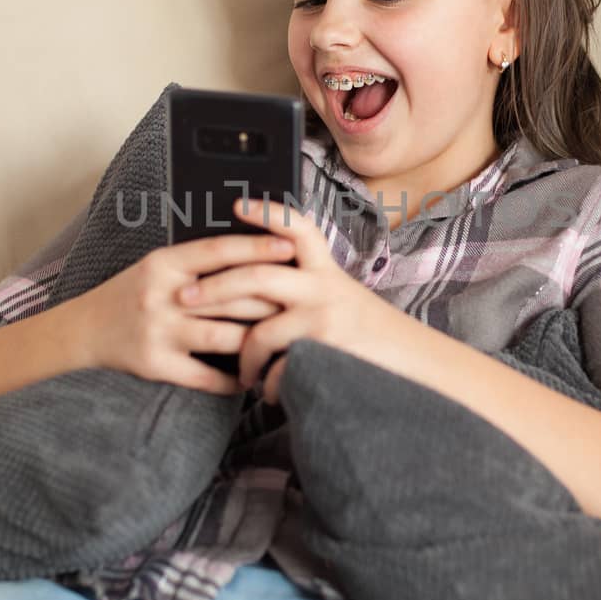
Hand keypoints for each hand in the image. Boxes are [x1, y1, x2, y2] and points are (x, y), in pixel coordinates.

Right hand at [74, 233, 294, 394]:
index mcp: (164, 263)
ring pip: (224, 338)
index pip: (218, 251)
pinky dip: (232, 380)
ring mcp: (159, 332)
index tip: (290, 246)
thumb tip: (254, 251)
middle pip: (230, 296)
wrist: (83, 330)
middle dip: (271, 300)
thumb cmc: (132, 293)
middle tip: (302, 301)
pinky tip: (251, 378)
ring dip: (258, 343)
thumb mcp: (158, 266)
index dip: (257, 247)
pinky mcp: (156, 365)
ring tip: (284, 341)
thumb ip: (197, 261)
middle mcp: (162, 296)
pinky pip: (205, 377)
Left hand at [175, 197, 397, 402]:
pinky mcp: (322, 353)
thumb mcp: (345, 301)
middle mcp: (324, 289)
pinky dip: (268, 387)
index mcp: (327, 272)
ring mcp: (322, 321)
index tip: (235, 205)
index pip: (298, 230)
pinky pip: (276, 371)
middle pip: (256, 276)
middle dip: (213, 288)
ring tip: (238, 372)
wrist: (418, 368)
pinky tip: (270, 394)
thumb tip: (256, 286)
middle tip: (182, 298)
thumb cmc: (373, 338)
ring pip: (259, 333)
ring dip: (240, 356)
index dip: (267, 213)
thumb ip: (309, 290)